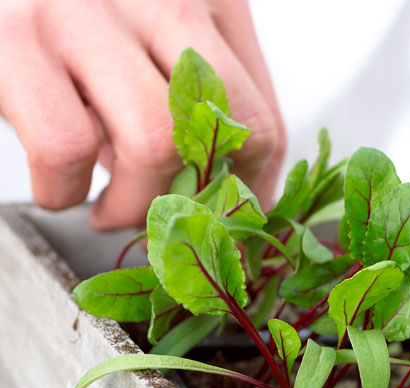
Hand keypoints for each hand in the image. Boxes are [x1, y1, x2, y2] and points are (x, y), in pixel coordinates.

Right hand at [0, 0, 284, 229]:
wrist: (3, 3)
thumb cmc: (83, 42)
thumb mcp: (160, 62)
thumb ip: (204, 113)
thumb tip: (247, 201)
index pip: (260, 122)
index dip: (245, 192)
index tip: (221, 220)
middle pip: (216, 135)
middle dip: (191, 203)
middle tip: (163, 219)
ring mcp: (83, 9)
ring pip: (152, 142)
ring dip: (133, 205)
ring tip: (111, 210)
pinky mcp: (14, 36)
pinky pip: (67, 148)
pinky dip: (64, 193)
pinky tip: (61, 189)